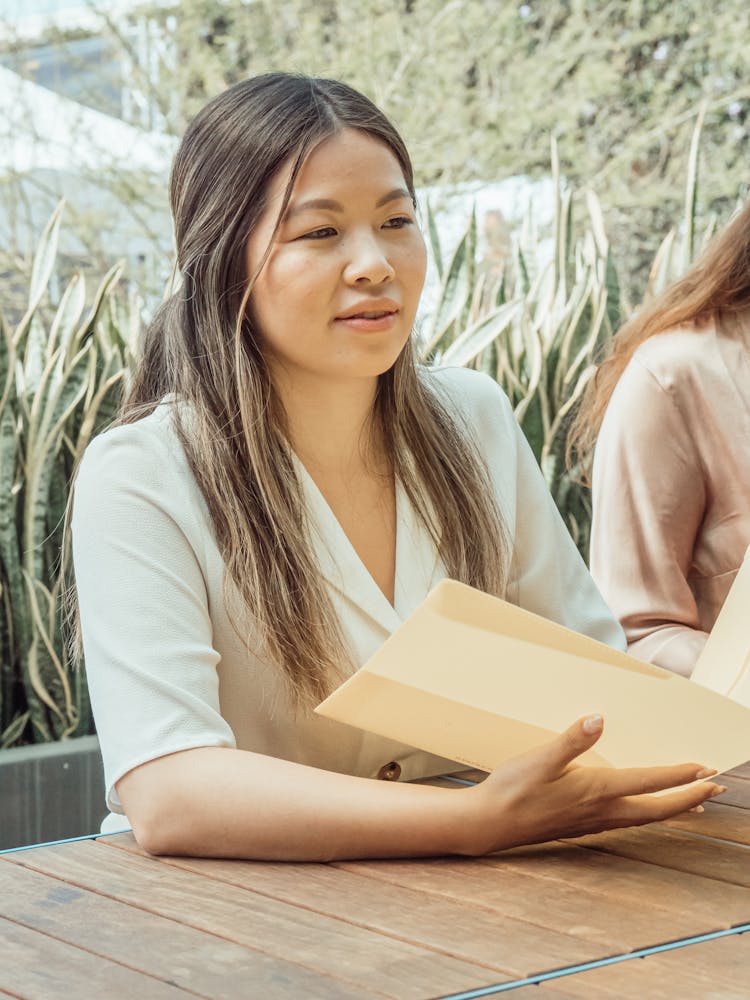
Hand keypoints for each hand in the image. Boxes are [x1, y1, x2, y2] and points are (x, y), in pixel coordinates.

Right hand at [463, 714, 724, 854]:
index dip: (679, 776)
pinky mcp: (581, 824)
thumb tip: (599, 719)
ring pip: (644, 817)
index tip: (707, 768)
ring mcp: (592, 821)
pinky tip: (641, 807)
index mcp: (596, 791)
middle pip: (658, 809)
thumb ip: (571, 740)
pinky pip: (627, 819)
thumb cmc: (511, 790)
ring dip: (672, 807)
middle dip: (689, 799)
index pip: (649, 783)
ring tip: (692, 800)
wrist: (488, 824)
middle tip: (717, 789)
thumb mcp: (539, 760)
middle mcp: (601, 810)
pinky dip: (647, 811)